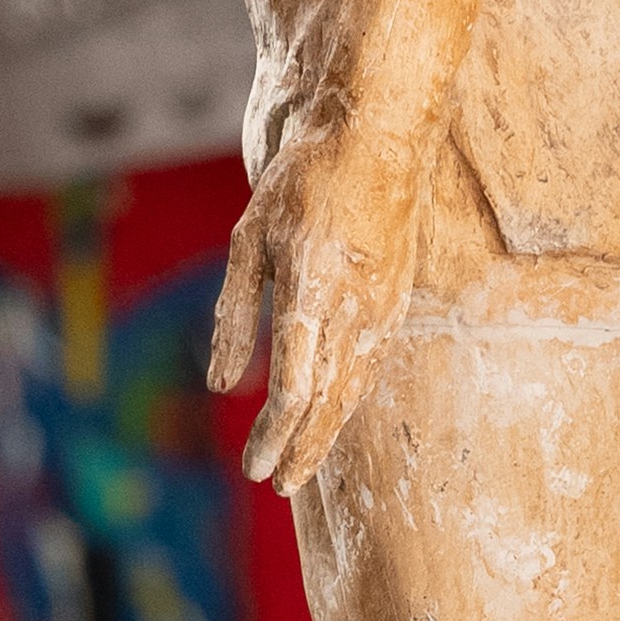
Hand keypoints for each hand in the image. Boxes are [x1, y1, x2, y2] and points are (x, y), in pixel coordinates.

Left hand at [212, 113, 424, 493]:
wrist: (379, 136)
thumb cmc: (304, 180)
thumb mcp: (249, 238)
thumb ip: (235, 313)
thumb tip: (223, 385)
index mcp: (313, 292)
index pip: (296, 386)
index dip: (275, 434)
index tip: (254, 467)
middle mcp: (355, 309)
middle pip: (328, 402)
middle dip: (301, 450)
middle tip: (276, 485)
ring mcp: (383, 307)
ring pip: (355, 389)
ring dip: (326, 434)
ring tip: (300, 468)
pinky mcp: (396, 300)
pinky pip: (371, 364)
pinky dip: (347, 399)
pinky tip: (331, 415)